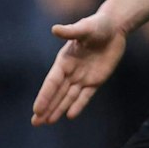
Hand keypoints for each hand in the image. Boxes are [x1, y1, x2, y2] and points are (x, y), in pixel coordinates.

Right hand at [31, 11, 125, 125]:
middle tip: (35, 122)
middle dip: (46, 108)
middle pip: (56, 93)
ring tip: (47, 122)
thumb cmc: (97, 25)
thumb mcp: (84, 28)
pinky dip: (78, 105)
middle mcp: (70, 71)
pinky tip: (70, 115)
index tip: (36, 109)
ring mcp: (83, 77)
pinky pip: (86, 96)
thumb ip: (71, 31)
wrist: (113, 28)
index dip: (44, 96)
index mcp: (64, 60)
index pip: (52, 82)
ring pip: (68, 97)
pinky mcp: (96, 80)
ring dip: (58, 109)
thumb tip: (55, 29)